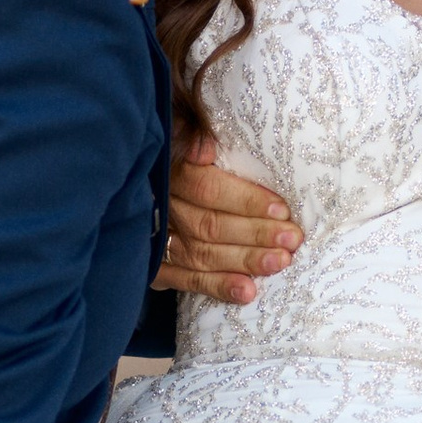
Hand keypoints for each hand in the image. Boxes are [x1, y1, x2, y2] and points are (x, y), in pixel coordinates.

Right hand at [154, 138, 302, 305]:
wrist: (129, 186)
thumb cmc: (172, 156)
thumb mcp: (176, 130)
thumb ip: (189, 134)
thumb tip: (206, 150)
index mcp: (167, 173)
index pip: (207, 189)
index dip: (245, 201)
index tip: (281, 209)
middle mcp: (160, 209)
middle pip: (210, 225)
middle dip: (256, 233)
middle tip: (292, 239)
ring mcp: (155, 241)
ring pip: (203, 255)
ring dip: (245, 260)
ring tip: (280, 262)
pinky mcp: (154, 267)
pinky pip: (187, 281)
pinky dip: (218, 287)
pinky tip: (247, 292)